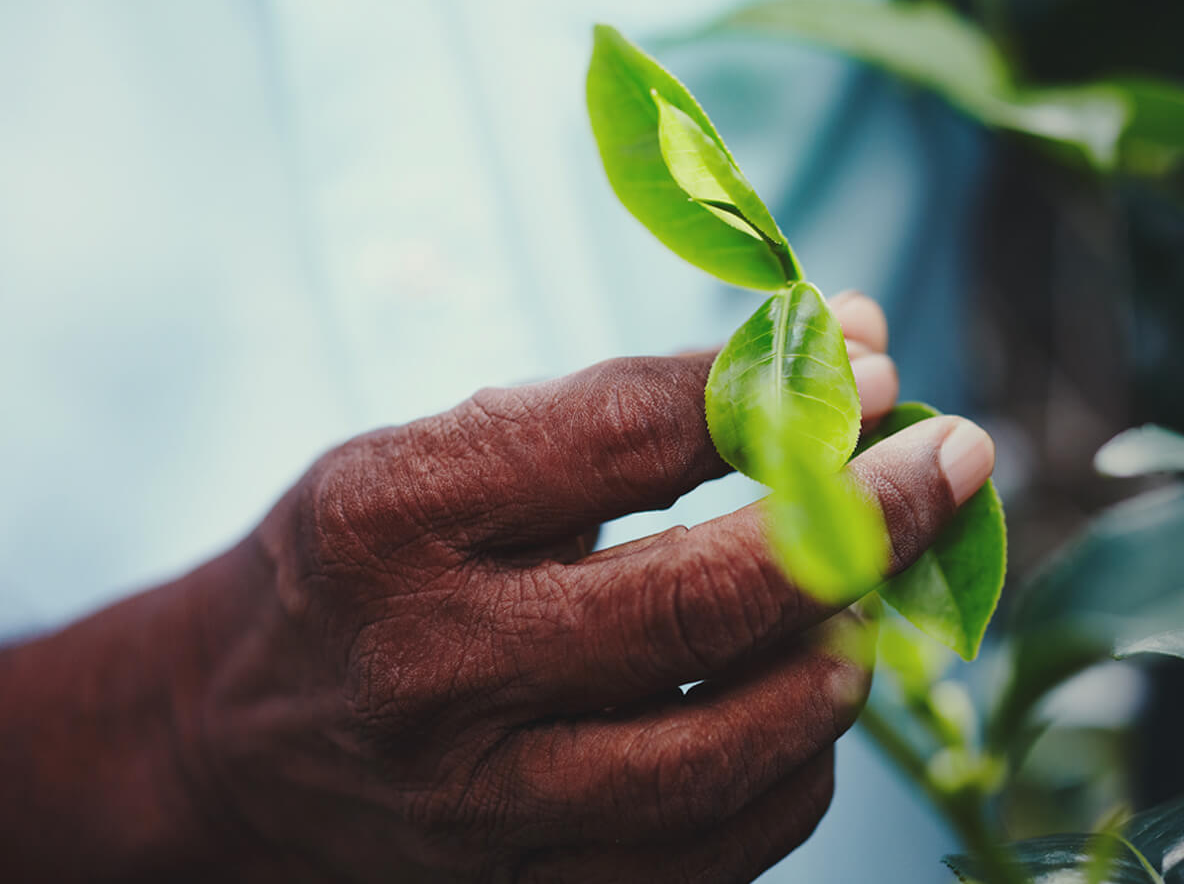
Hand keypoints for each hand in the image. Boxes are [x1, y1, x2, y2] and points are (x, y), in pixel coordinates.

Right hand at [0, 294, 995, 882]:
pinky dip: (794, 771)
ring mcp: (477, 805)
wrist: (230, 739)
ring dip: (839, 659)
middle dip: (862, 521)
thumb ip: (631, 407)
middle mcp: (432, 669)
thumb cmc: (363, 563)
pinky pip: (717, 851)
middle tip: (953, 460)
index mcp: (394, 517)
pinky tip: (808, 698)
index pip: (625, 438)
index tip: (876, 361)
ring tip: (876, 594)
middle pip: (696, 606)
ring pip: (723, 755)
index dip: (778, 394)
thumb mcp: (444, 450)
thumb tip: (847, 349)